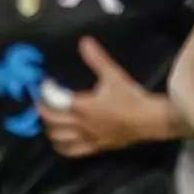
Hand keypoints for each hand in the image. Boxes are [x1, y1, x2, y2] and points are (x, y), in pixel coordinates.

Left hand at [39, 37, 160, 157]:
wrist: (149, 120)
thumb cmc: (131, 97)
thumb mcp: (113, 75)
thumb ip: (97, 59)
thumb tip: (84, 41)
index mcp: (82, 106)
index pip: (53, 101)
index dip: (45, 92)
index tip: (45, 83)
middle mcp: (81, 124)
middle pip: (52, 121)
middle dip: (43, 110)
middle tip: (43, 101)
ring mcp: (87, 138)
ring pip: (58, 138)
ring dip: (50, 129)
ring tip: (51, 120)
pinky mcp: (95, 147)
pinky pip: (72, 151)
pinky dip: (62, 146)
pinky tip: (62, 140)